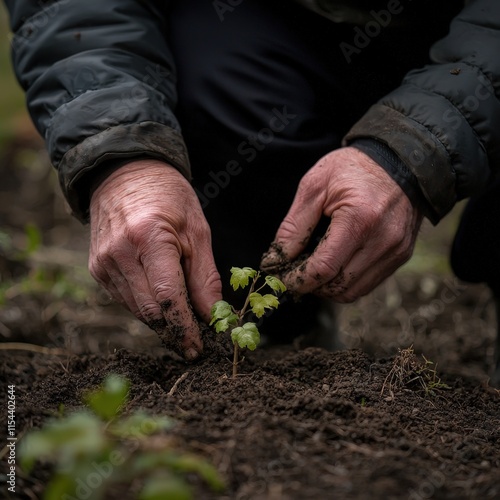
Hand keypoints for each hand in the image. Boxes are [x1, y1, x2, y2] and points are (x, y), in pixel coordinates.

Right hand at [89, 160, 221, 358]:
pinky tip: (162, 307)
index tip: (197, 348)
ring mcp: (103, 262)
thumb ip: (204, 276)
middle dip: (174, 331)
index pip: (167, 297)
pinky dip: (146, 308)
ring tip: (183, 326)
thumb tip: (212, 315)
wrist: (126, 174)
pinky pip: (125, 299)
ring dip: (161, 322)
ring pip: (136, 309)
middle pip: (150, 309)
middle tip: (194, 344)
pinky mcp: (97, 268)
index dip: (183, 327)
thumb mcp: (197, 230)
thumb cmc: (169, 198)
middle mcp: (120, 253)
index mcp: (149, 237)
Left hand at [261, 147, 422, 301]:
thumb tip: (275, 259)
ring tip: (314, 270)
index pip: (324, 268)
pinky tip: (334, 266)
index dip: (298, 280)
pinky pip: (368, 284)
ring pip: (353, 291)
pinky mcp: (401, 255)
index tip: (282, 278)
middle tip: (295, 272)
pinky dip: (346, 283)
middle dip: (311, 286)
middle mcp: (382, 240)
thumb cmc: (352, 168)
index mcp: (359, 219)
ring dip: (328, 288)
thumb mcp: (314, 186)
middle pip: (338, 286)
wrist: (398, 160)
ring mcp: (395, 251)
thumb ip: (294, 226)